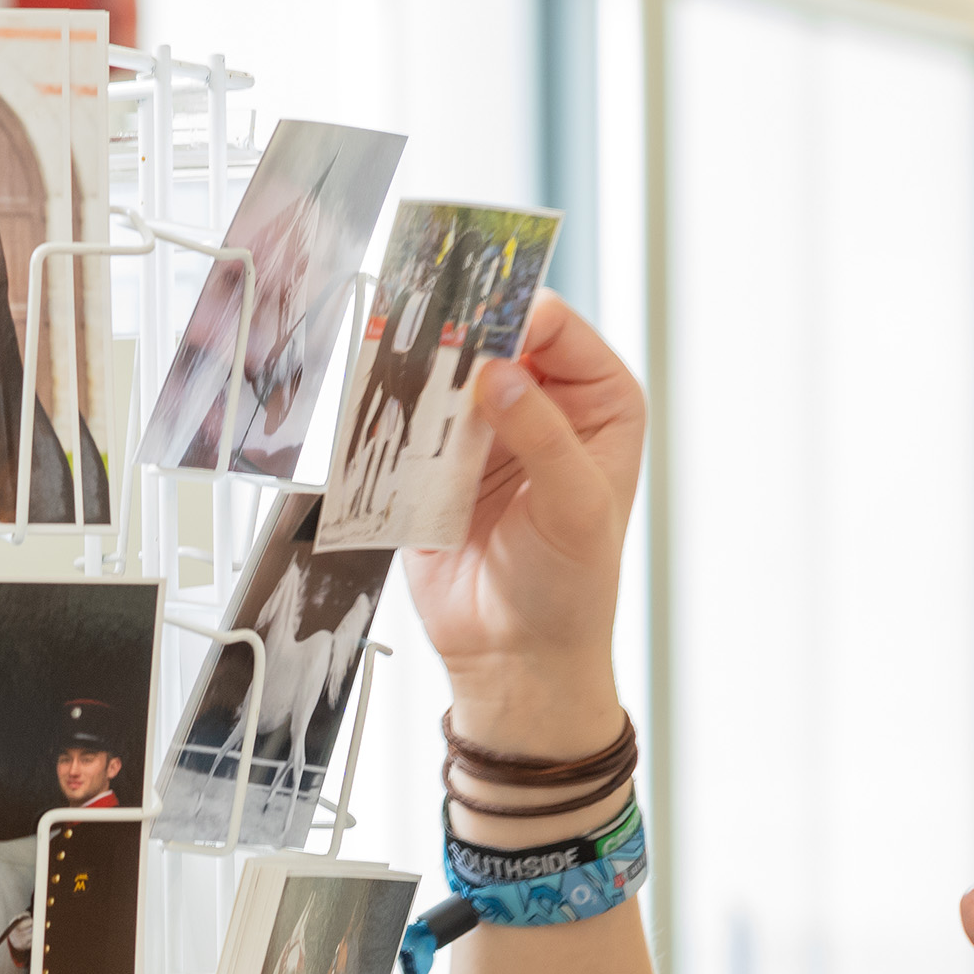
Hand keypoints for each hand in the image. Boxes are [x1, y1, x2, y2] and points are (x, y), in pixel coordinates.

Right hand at [402, 292, 646, 753]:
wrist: (512, 657)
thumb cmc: (570, 588)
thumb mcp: (574, 507)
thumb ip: (541, 434)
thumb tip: (500, 372)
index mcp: (597, 401)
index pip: (553, 326)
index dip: (514, 316)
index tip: (474, 327)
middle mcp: (541, 402)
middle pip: (491, 338)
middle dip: (456, 337)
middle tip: (423, 340)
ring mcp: (484, 428)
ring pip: (442, 371)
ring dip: (417, 372)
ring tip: (395, 376)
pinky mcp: (434, 459)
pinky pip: (407, 417)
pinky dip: (388, 411)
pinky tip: (376, 410)